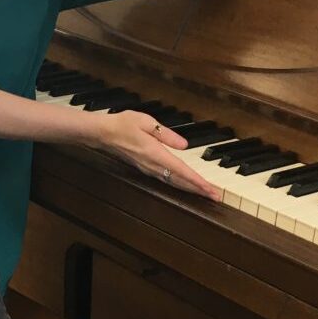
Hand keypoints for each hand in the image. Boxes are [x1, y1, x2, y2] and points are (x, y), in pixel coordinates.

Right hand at [94, 110, 220, 200]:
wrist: (102, 134)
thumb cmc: (122, 124)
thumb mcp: (146, 122)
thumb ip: (166, 134)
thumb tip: (184, 145)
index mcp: (155, 154)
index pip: (181, 171)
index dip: (198, 182)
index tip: (211, 190)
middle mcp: (152, 165)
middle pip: (179, 181)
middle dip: (198, 189)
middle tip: (215, 196)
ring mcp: (148, 169)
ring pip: (173, 182)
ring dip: (189, 188)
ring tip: (204, 192)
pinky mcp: (145, 168)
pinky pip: (165, 179)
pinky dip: (179, 183)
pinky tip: (184, 184)